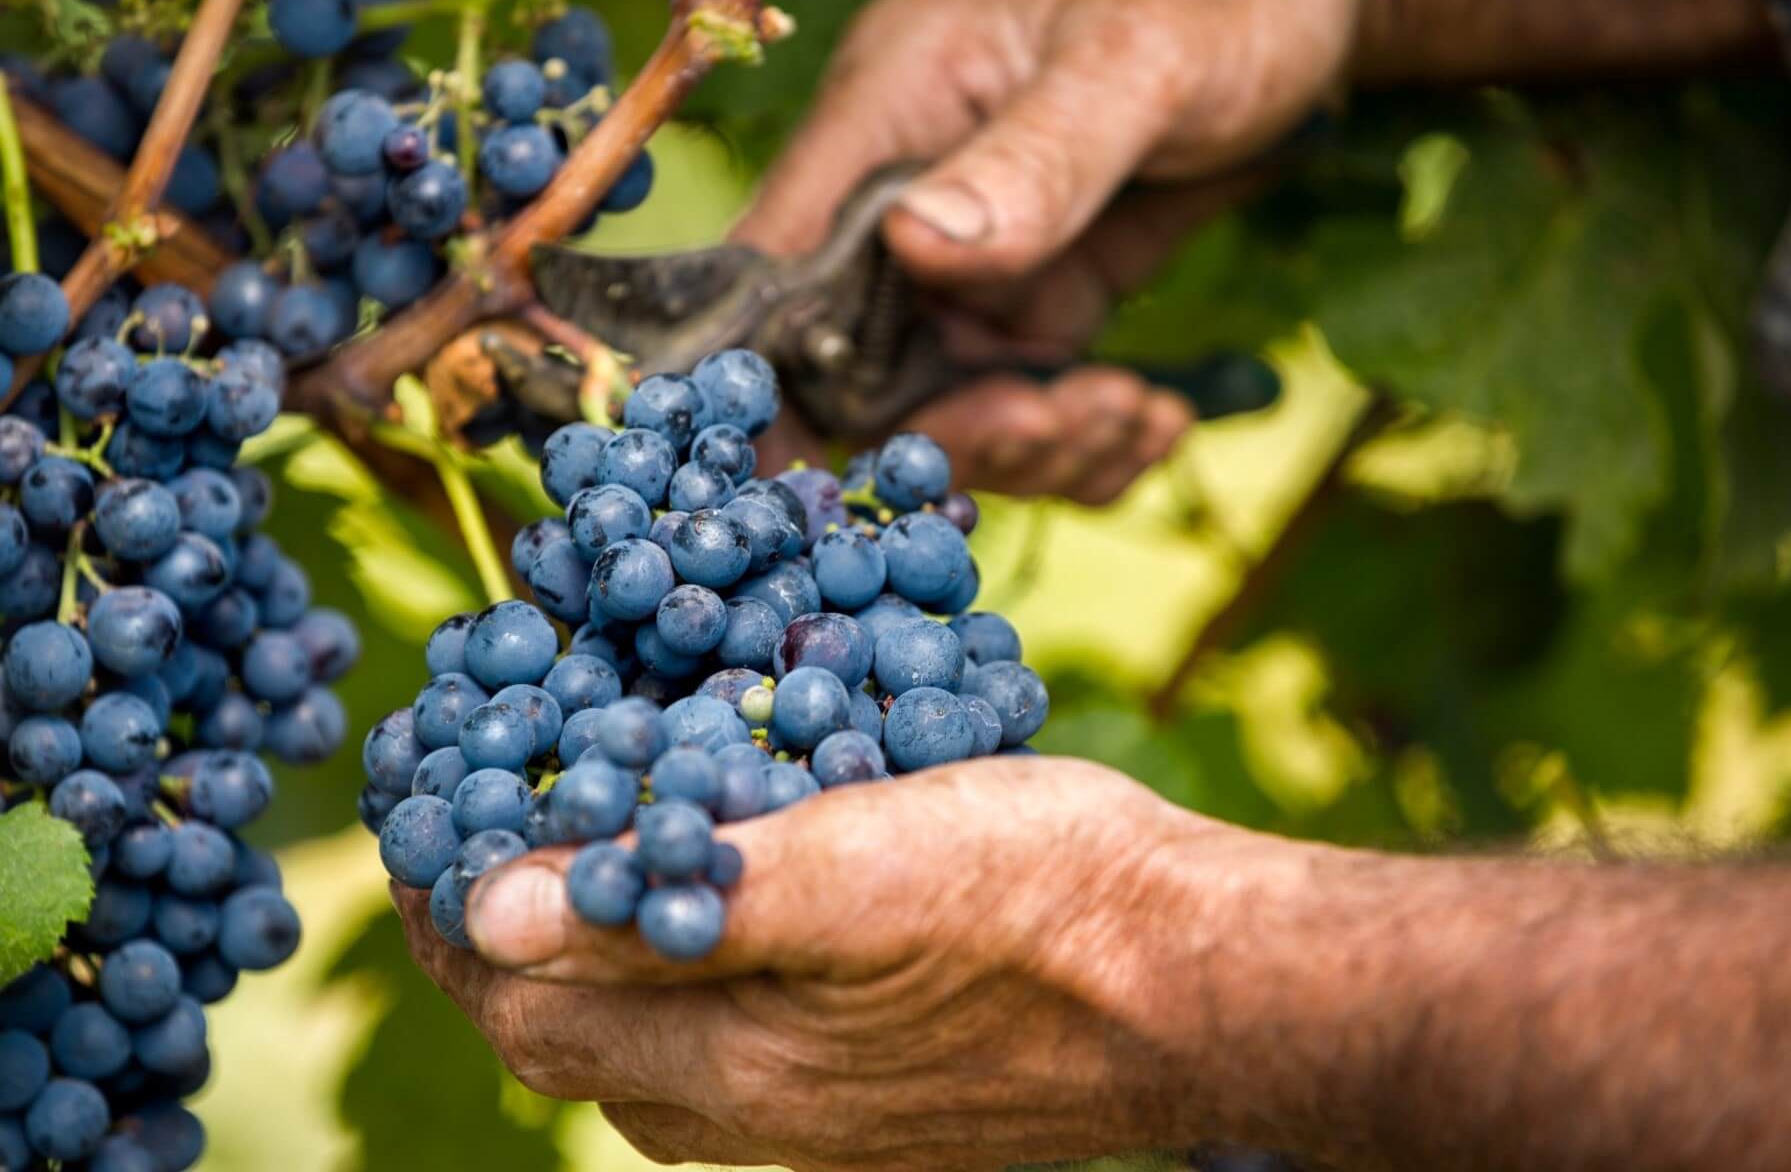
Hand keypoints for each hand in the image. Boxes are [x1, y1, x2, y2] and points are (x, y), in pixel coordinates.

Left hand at [391, 758, 1283, 1170]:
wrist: (1203, 985)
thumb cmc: (1046, 895)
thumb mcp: (859, 861)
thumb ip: (678, 897)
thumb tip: (492, 914)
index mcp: (736, 1061)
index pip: (525, 1006)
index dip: (450, 918)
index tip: (421, 827)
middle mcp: (762, 1117)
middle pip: (572, 1046)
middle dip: (506, 949)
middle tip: (484, 843)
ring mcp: (824, 1128)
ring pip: (650, 1063)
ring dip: (592, 974)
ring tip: (582, 878)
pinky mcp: (881, 1114)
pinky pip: (734, 1068)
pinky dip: (684, 995)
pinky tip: (723, 935)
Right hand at [740, 0, 1362, 501]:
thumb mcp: (1133, 64)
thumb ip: (1032, 159)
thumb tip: (916, 244)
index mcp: (888, 110)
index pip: (780, 261)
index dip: (789, 376)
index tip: (856, 462)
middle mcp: (906, 195)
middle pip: (863, 366)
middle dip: (957, 426)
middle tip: (1061, 428)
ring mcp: (971, 258)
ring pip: (951, 405)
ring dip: (1038, 445)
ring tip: (1136, 417)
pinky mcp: (1037, 296)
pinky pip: (1028, 401)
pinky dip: (1086, 440)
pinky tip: (1155, 419)